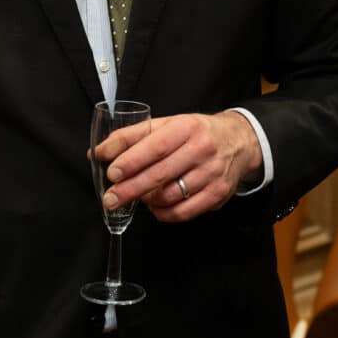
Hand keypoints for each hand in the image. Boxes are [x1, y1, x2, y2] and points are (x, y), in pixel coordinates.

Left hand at [92, 111, 262, 222]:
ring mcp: (212, 174)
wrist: (238, 141)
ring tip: (137, 196)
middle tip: (111, 198)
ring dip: (147, 200)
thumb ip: (131, 136)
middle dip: (131, 188)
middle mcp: (203, 149)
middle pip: (161, 174)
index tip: (112, 173)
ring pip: (171, 196)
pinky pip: (184, 212)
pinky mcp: (218, 194)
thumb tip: (99, 152)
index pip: (156, 145)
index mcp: (187, 127)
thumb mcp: (166, 124)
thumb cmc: (195, 132)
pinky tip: (154, 206)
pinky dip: (163, 213)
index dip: (132, 161)